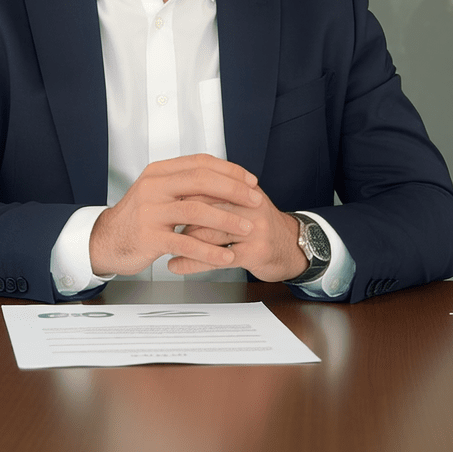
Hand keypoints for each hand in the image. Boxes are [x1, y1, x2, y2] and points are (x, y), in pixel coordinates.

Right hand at [88, 154, 262, 276]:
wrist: (106, 240)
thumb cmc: (139, 217)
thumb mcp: (158, 191)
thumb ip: (184, 183)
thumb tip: (224, 178)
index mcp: (159, 172)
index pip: (200, 162)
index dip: (229, 170)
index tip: (250, 180)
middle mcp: (153, 187)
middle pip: (201, 181)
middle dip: (233, 190)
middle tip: (255, 200)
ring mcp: (150, 212)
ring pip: (196, 211)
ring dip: (226, 219)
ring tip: (247, 227)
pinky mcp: (149, 237)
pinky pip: (186, 243)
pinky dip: (210, 251)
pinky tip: (226, 256)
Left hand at [169, 187, 308, 281]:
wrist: (292, 247)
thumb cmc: (260, 224)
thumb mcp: (242, 201)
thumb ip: (217, 192)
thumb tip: (180, 188)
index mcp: (243, 190)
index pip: (206, 186)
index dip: (182, 195)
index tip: (162, 203)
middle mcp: (249, 206)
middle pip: (205, 208)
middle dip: (180, 218)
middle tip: (160, 225)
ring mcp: (253, 229)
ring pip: (208, 234)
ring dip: (182, 243)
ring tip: (164, 247)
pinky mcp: (254, 253)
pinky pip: (217, 258)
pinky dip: (193, 263)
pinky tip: (177, 265)